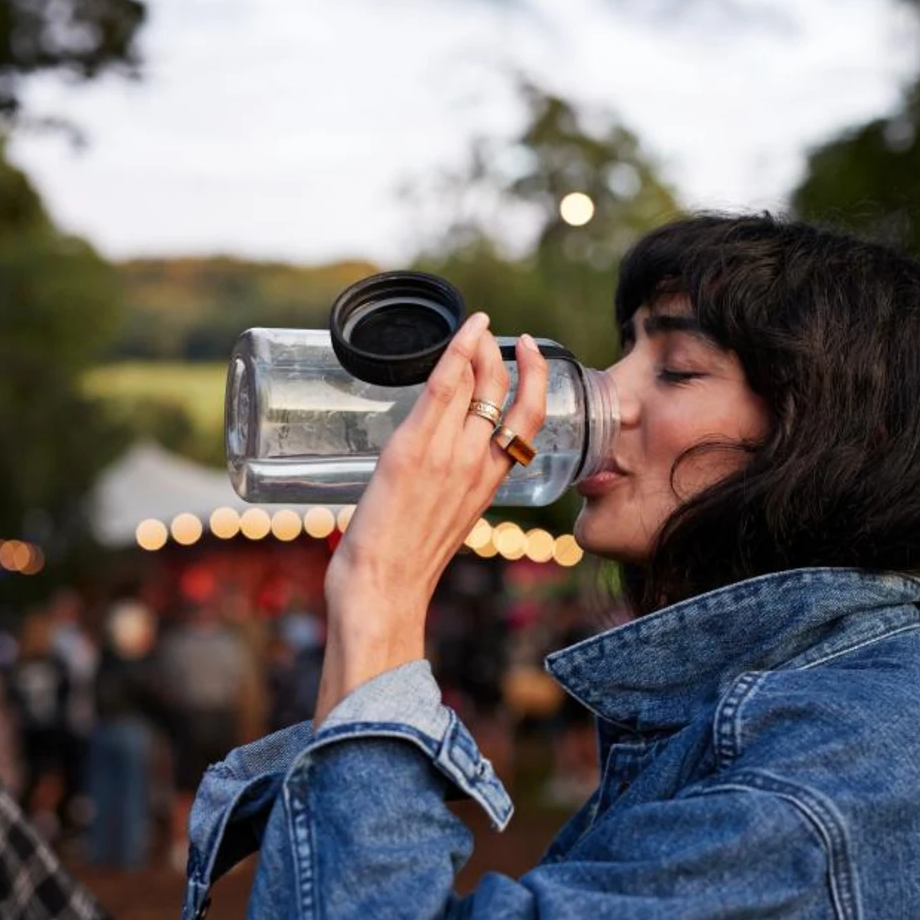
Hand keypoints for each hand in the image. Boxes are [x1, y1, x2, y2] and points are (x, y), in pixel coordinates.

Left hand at [312, 314, 548, 722]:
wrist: (384, 592)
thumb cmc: (404, 567)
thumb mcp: (443, 521)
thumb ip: (448, 487)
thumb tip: (435, 469)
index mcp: (489, 483)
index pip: (528, 420)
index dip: (534, 379)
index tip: (525, 352)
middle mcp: (478, 464)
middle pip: (504, 393)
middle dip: (500, 355)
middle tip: (487, 333)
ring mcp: (447, 455)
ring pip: (477, 385)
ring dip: (477, 347)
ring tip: (473, 327)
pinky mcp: (413, 450)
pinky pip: (443, 390)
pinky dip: (456, 354)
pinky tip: (463, 332)